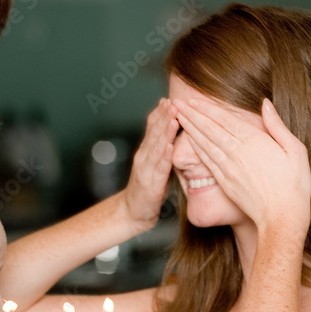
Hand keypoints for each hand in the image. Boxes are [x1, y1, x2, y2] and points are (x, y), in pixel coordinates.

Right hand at [123, 98, 178, 230]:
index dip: (159, 113)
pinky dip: (164, 156)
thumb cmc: (148, 190)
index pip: (151, 128)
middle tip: (173, 101)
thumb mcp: (156, 166)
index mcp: (145, 152)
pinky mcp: (150, 185)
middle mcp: (143, 157)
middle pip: (153, 133)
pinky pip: (159, 168)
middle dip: (163, 116)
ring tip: (174, 118)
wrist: (132, 213)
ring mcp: (145, 170)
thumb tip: (178, 136)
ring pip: (156, 147)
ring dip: (165, 132)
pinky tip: (170, 146)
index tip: (169, 99)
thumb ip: (164, 151)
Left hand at [174, 96, 310, 235]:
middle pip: (210, 128)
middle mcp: (237, 152)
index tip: (193, 100)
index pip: (225, 118)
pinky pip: (206, 160)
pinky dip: (195, 148)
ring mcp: (229, 167)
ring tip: (178, 117)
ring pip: (204, 143)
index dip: (207, 108)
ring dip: (190, 128)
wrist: (283, 216)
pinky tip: (188, 140)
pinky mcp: (224, 181)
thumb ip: (277, 125)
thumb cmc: (295, 184)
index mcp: (255, 140)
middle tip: (176, 103)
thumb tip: (265, 103)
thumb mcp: (296, 150)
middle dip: (192, 114)